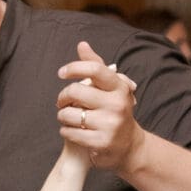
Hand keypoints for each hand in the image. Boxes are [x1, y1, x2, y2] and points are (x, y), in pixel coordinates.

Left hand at [56, 42, 139, 173]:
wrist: (129, 145)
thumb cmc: (114, 110)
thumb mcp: (110, 88)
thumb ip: (96, 66)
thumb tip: (82, 44)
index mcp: (119, 87)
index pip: (95, 69)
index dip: (74, 67)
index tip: (61, 73)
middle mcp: (117, 104)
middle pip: (75, 91)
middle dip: (62, 97)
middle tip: (61, 101)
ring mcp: (110, 124)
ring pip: (68, 114)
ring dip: (62, 116)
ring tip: (67, 117)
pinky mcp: (101, 142)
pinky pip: (69, 132)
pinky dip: (65, 130)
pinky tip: (71, 130)